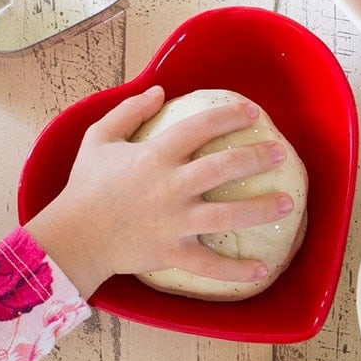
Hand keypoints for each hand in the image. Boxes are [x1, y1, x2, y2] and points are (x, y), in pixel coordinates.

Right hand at [24, 86, 293, 298]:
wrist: (72, 237)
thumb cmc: (86, 187)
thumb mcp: (98, 139)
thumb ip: (129, 112)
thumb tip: (159, 91)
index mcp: (155, 155)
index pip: (200, 127)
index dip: (229, 117)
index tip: (253, 113)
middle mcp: (169, 186)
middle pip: (223, 167)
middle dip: (256, 158)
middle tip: (280, 154)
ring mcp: (173, 222)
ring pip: (226, 215)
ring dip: (260, 209)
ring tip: (287, 204)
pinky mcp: (171, 253)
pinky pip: (209, 264)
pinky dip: (236, 270)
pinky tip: (261, 269)